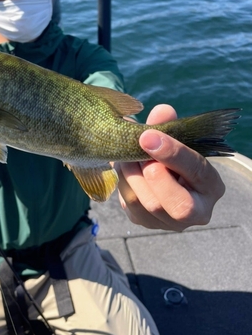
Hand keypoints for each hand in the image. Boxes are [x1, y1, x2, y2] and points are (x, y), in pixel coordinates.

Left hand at [116, 104, 224, 230]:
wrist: (159, 173)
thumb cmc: (172, 154)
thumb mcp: (175, 139)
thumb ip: (168, 126)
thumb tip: (162, 112)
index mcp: (211, 186)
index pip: (197, 170)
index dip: (172, 153)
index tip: (148, 137)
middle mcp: (197, 212)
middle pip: (178, 205)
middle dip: (151, 174)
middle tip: (136, 151)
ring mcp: (170, 223)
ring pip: (146, 204)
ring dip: (130, 173)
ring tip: (126, 153)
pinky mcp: (146, 223)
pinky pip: (128, 204)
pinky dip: (122, 180)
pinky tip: (124, 165)